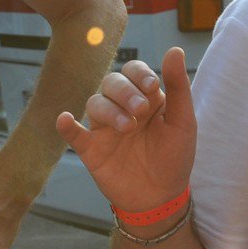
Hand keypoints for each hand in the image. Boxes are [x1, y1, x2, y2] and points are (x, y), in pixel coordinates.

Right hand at [55, 47, 194, 214]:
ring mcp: (105, 128)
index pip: (133, 71)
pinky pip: (74, 134)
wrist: (162, 198)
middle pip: (111, 82)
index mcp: (145, 97)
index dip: (138, 73)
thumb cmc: (175, 157)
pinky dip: (66, 126)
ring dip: (109, 110)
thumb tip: (175, 50)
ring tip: (127, 127)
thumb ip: (178, 86)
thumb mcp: (183, 121)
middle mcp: (122, 107)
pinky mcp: (91, 149)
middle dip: (124, 91)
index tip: (151, 86)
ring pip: (94, 103)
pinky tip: (64, 119)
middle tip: (139, 109)